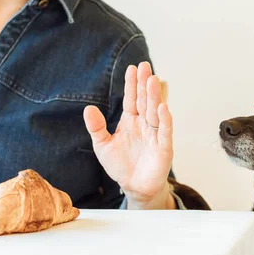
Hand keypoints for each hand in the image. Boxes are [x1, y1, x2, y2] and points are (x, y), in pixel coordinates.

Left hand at [83, 62, 175, 209]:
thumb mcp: (102, 145)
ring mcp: (155, 135)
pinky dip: (165, 120)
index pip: (132, 99)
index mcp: (130, 122)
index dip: (131, 85)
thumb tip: (88, 108)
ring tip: (152, 80)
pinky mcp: (163, 148)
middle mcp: (144, 125)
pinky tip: (162, 107)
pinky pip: (165, 131)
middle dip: (144, 84)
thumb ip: (96, 127)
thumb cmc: (121, 166)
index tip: (132, 68)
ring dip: (154, 96)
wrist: (134, 188)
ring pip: (155, 112)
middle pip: (145, 101)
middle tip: (145, 66)